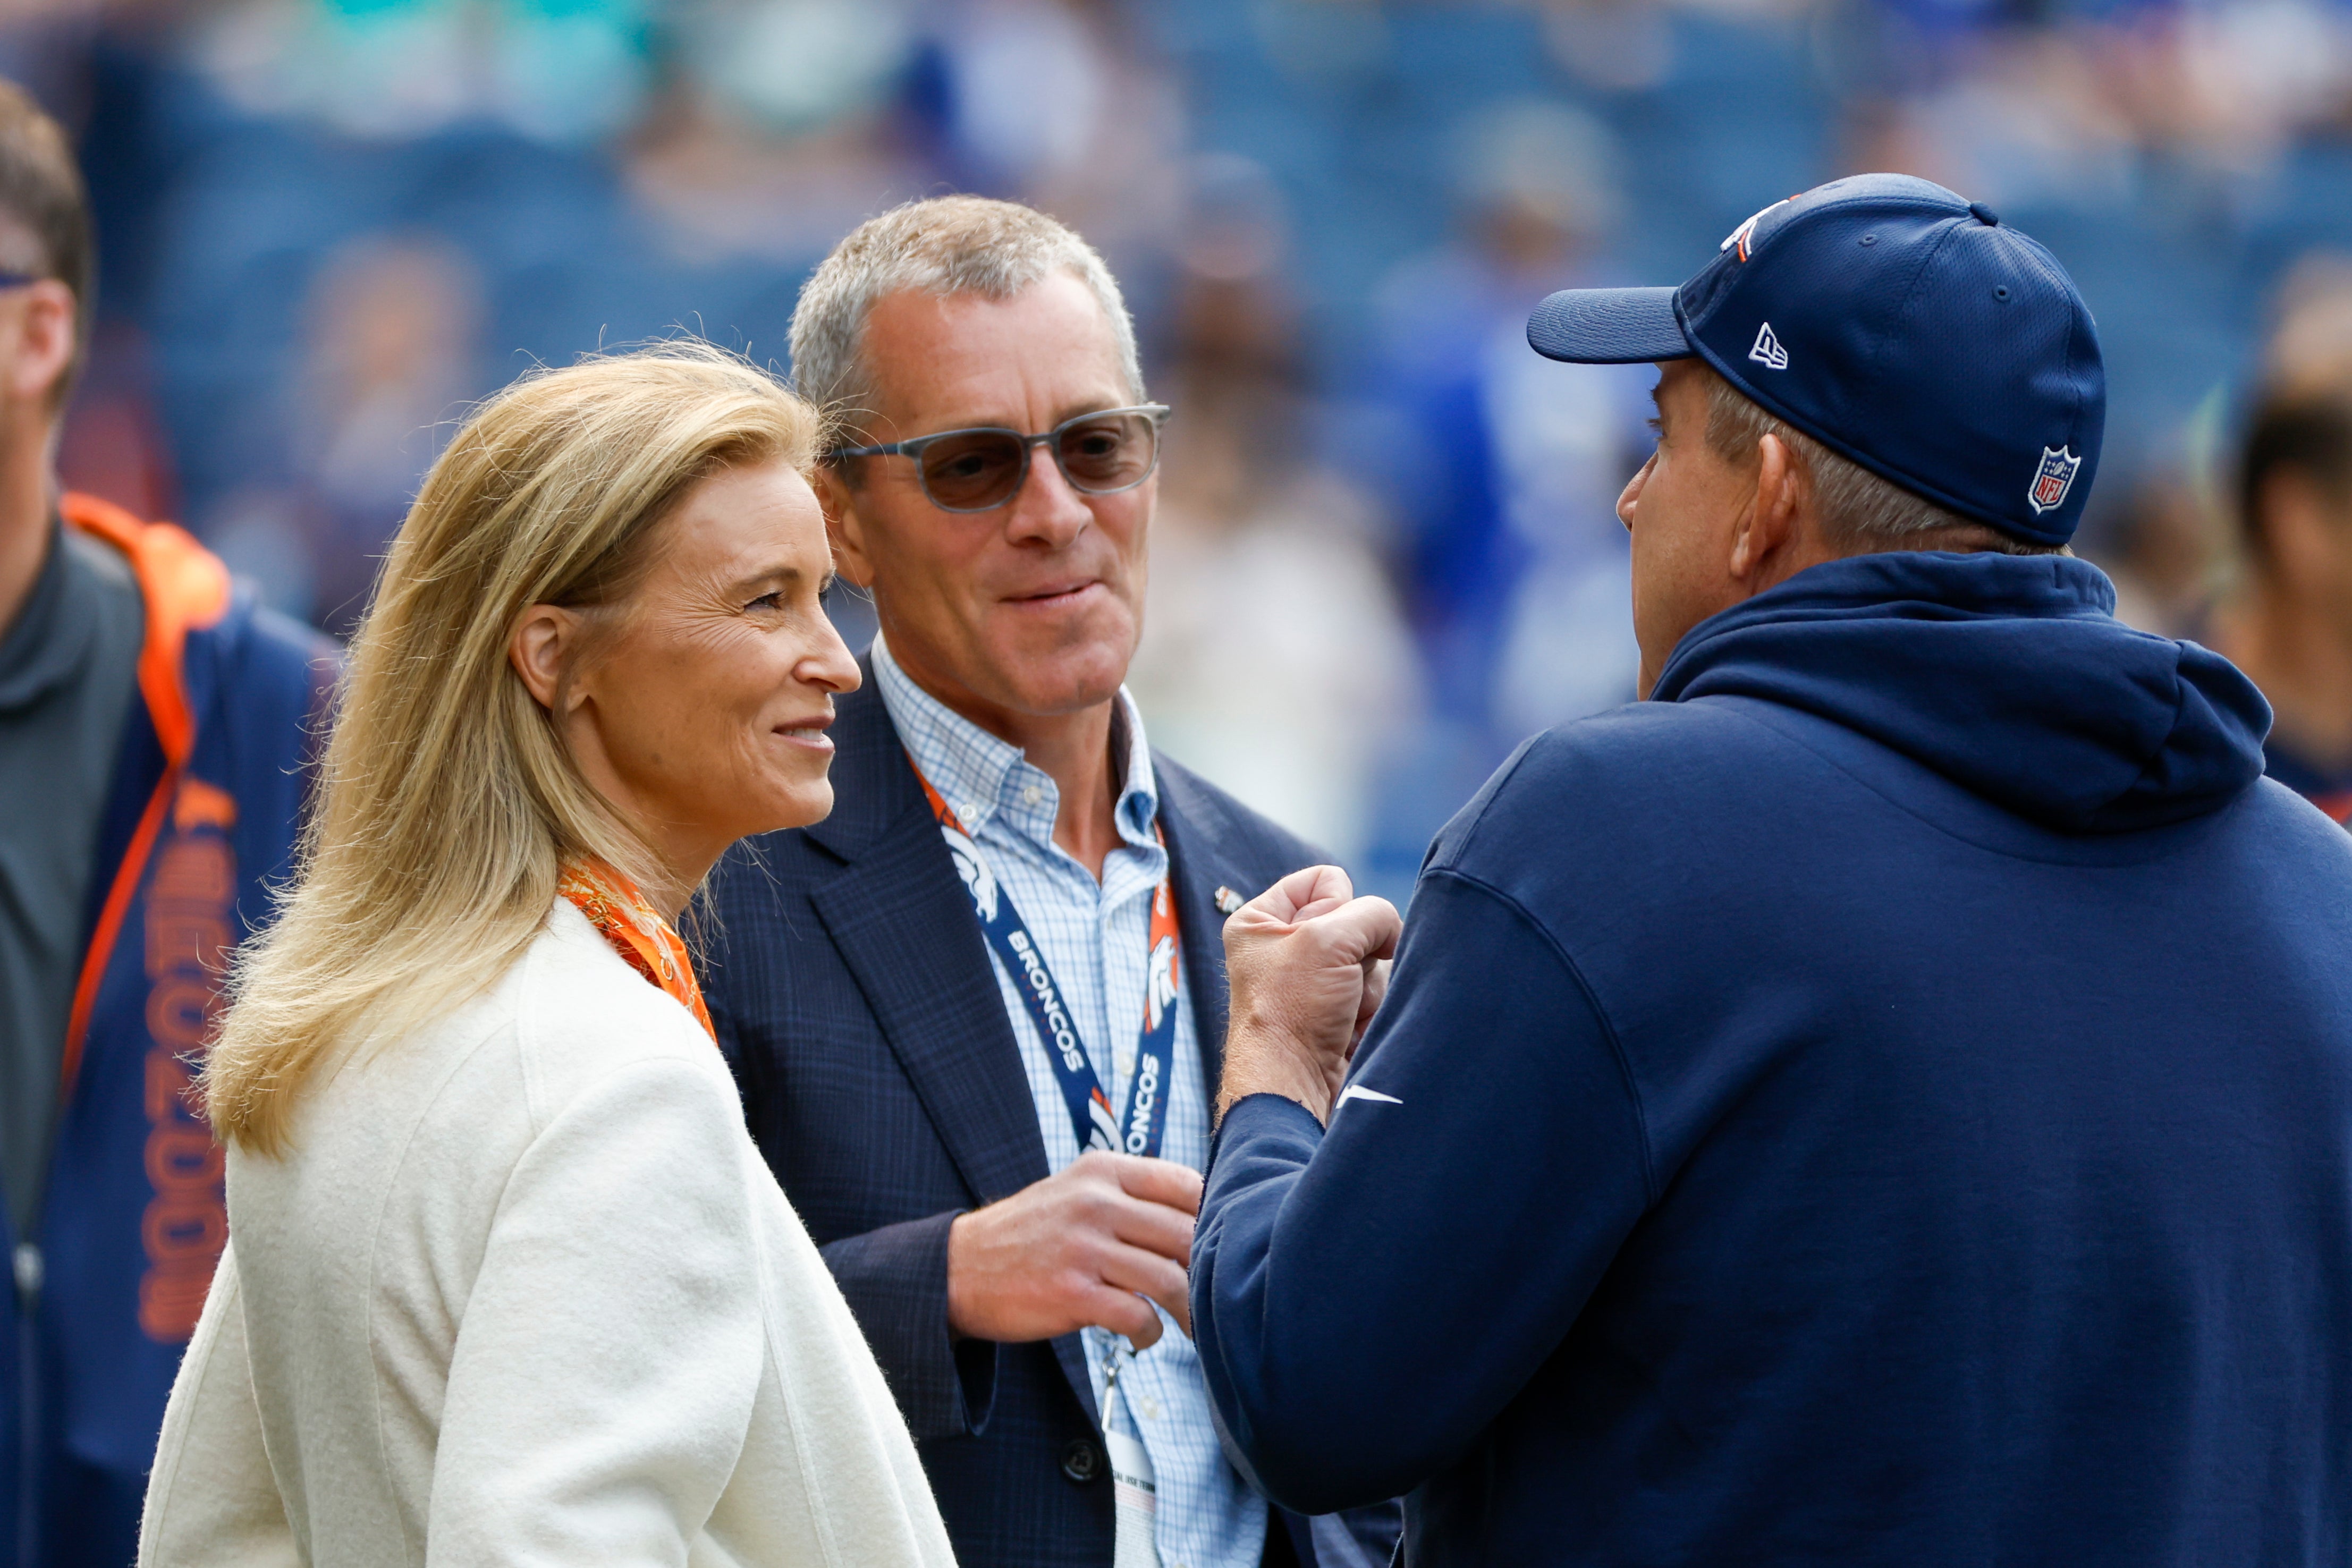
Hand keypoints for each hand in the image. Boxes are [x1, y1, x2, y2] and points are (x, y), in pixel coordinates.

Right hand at [946, 1151, 1201, 1348]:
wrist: (959, 1268)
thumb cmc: (1031, 1234)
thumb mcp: (1076, 1191)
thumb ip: (1130, 1195)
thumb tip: (1202, 1217)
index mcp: (1104, 1171)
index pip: (1187, 1184)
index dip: (1216, 1217)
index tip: (1221, 1244)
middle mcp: (1096, 1202)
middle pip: (1186, 1233)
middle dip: (1209, 1270)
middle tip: (1214, 1294)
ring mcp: (1083, 1247)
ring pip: (1169, 1278)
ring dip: (1187, 1310)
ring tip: (1186, 1324)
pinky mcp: (1071, 1293)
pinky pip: (1138, 1316)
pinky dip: (1150, 1333)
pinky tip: (1142, 1335)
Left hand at [1217, 866, 1401, 1121]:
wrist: (1294, 1084)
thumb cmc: (1291, 1010)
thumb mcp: (1327, 939)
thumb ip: (1372, 913)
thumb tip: (1392, 931)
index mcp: (1260, 920)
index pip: (1325, 879)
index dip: (1338, 905)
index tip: (1322, 940)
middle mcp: (1284, 949)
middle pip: (1355, 922)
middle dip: (1358, 953)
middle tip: (1336, 982)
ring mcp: (1313, 983)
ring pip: (1372, 959)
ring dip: (1367, 986)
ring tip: (1342, 1011)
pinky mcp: (1337, 1013)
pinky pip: (1376, 992)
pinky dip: (1371, 1009)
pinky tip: (1350, 1028)